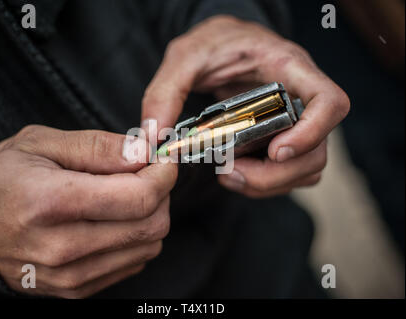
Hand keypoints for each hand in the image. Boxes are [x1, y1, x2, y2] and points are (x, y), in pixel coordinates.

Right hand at [0, 125, 176, 297]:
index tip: (163, 159)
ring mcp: (72, 275)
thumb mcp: (41, 144)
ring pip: (148, 246)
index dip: (163, 174)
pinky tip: (114, 219)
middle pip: (151, 225)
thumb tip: (143, 151)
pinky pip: (133, 262)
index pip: (139, 197)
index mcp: (52, 203)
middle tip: (145, 173)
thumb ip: (98, 147)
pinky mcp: (77, 288)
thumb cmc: (2, 181)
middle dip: (161, 193)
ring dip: (150, 216)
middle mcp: (63, 247)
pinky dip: (135, 237)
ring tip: (126, 195)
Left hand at [142, 15, 349, 197]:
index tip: (277, 151)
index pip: (330, 102)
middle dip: (275, 174)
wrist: (223, 44)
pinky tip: (234, 173)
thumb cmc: (214, 43)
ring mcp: (294, 122)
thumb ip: (165, 93)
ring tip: (228, 176)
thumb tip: (153, 138)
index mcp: (289, 68)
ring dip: (267, 183)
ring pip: (305, 168)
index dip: (314, 132)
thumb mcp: (184, 56)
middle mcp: (300, 98)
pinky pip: (288, 173)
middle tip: (231, 174)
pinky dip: (264, 183)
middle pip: (317, 151)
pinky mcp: (281, 138)